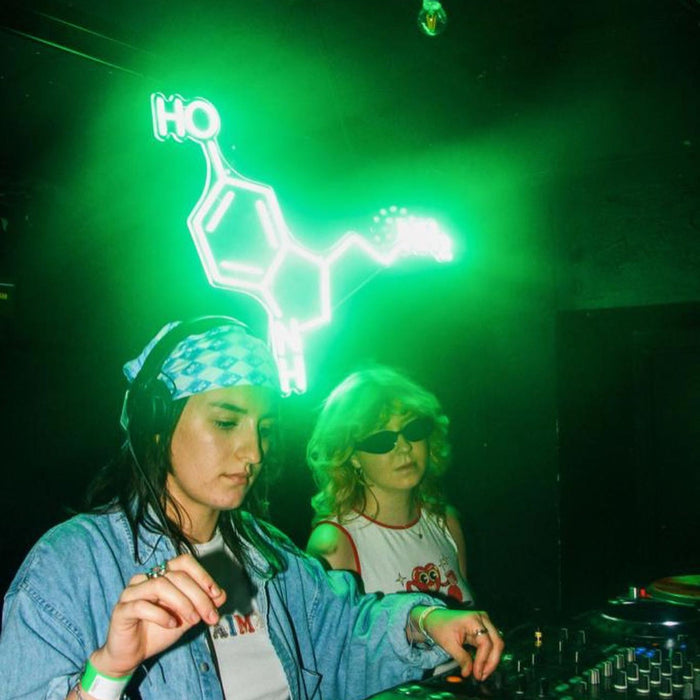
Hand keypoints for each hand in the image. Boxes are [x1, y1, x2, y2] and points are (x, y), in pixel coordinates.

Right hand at [90, 553, 226, 677]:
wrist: (131, 655)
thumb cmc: (158, 631)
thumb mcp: (187, 617)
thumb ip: (202, 604)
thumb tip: (222, 595)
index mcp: (161, 574)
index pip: (183, 562)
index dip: (202, 574)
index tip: (216, 594)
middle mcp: (146, 578)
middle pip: (176, 576)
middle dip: (198, 596)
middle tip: (210, 616)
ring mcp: (131, 592)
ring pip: (160, 585)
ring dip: (182, 603)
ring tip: (194, 620)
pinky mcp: (121, 610)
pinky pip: (142, 605)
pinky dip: (160, 614)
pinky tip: (171, 625)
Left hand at [420, 608, 503, 679]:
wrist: (435, 618)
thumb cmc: (440, 626)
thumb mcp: (448, 644)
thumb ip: (461, 658)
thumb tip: (469, 673)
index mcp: (473, 620)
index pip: (485, 643)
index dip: (483, 661)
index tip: (477, 674)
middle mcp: (482, 618)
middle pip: (497, 643)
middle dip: (491, 662)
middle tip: (482, 676)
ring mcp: (484, 622)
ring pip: (497, 643)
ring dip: (491, 660)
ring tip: (482, 672)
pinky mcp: (483, 627)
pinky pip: (492, 643)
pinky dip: (488, 655)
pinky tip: (482, 665)